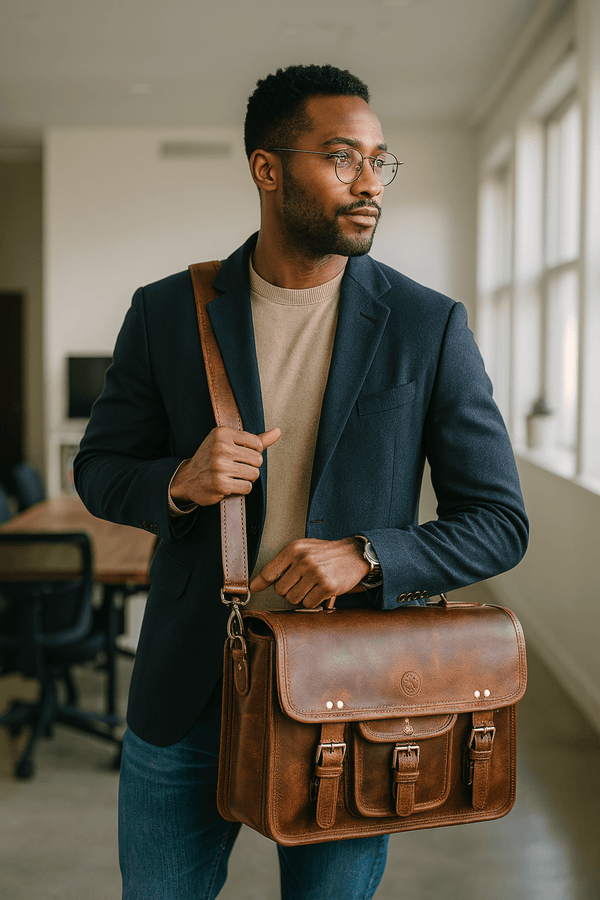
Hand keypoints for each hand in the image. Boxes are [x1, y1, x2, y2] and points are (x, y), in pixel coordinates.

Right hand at [170, 426, 279, 506]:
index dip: (253, 453)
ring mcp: (220, 466)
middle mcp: (220, 448)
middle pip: (258, 460)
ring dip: (247, 479)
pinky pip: (247, 487)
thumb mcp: (229, 443)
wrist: (187, 479)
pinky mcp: (220, 484)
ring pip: (254, 474)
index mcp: (222, 433)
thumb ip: (255, 439)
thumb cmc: (212, 459)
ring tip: (233, 477)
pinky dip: (242, 489)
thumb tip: (278, 432)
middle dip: (251, 467)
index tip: (240, 456)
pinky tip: (230, 485)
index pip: (257, 444)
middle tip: (236, 468)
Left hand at [249, 537, 369, 607]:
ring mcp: (316, 573)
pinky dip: (314, 601)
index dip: (262, 583)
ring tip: (311, 585)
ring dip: (301, 596)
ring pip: (293, 599)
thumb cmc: (324, 553)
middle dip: (288, 589)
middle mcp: (304, 560)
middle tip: (300, 582)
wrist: (353, 554)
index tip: (256, 588)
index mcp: (294, 549)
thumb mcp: (301, 551)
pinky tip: (320, 590)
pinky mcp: (327, 586)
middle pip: (280, 590)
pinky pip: (309, 604)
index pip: (268, 572)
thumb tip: (254, 586)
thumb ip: (278, 566)